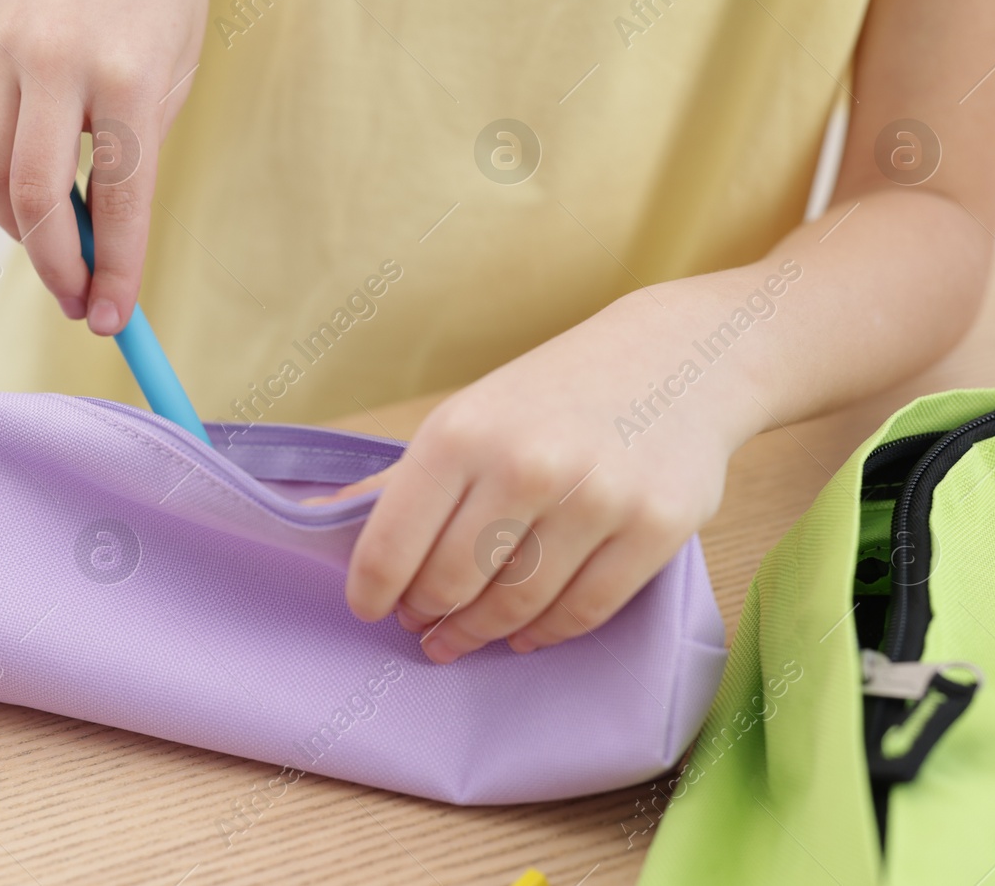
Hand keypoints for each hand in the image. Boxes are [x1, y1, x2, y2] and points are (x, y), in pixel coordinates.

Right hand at [0, 0, 208, 334]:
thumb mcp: (172, 74)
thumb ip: (132, 154)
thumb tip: (92, 249)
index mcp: (126, 72)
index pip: (118, 202)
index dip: (114, 273)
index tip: (112, 322)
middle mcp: (55, 57)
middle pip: (36, 197)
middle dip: (56, 267)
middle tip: (76, 301)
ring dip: (20, 224)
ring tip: (55, 239)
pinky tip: (22, 179)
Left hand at [338, 284, 766, 663]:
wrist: (679, 357)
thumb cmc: (553, 395)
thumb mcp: (468, 415)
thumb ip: (399, 478)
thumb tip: (315, 517)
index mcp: (462, 432)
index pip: (393, 544)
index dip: (374, 591)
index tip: (371, 609)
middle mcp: (526, 465)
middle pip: (453, 584)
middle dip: (429, 616)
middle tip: (423, 626)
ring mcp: (596, 499)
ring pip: (517, 606)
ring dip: (481, 633)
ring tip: (464, 637)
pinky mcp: (654, 529)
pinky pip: (583, 611)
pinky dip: (545, 634)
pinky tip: (524, 634)